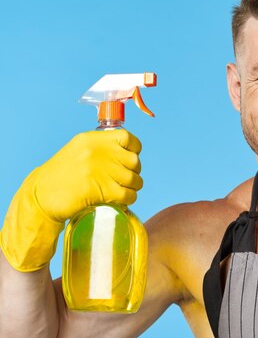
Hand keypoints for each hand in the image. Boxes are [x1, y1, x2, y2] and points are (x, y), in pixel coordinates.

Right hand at [1, 130, 142, 271]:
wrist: (41, 196)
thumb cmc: (61, 175)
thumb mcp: (78, 150)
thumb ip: (101, 148)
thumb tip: (128, 152)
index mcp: (92, 139)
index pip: (128, 138)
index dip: (135, 149)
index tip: (131, 157)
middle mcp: (97, 152)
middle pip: (134, 161)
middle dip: (134, 171)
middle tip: (127, 179)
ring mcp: (99, 171)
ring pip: (133, 179)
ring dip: (134, 187)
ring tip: (125, 190)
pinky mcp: (100, 190)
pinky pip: (127, 195)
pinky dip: (129, 199)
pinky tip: (121, 200)